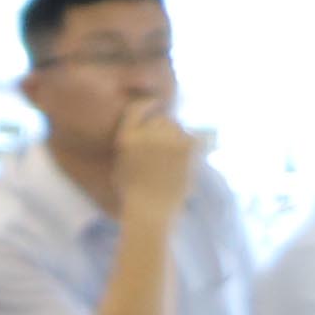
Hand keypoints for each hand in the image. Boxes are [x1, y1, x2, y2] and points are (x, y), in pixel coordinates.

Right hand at [109, 101, 209, 223]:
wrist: (151, 211)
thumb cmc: (133, 192)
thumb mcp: (122, 163)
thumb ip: (133, 142)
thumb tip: (148, 128)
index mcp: (127, 138)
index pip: (137, 109)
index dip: (147, 104)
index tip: (155, 104)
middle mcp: (147, 134)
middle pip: (162, 120)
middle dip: (165, 129)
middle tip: (167, 147)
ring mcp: (168, 140)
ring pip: (178, 128)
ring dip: (178, 138)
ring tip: (175, 159)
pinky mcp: (187, 147)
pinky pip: (191, 138)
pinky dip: (191, 148)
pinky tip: (186, 162)